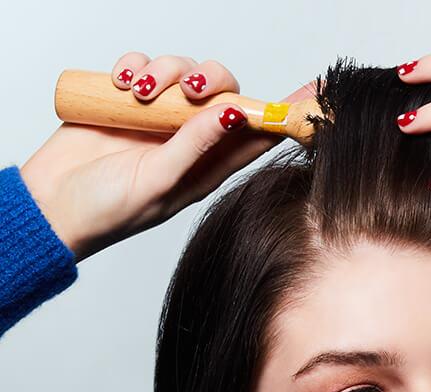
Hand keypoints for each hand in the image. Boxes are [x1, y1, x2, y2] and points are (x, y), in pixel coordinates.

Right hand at [20, 51, 313, 262]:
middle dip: (211, 80)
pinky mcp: (126, 102)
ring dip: (166, 71)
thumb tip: (233, 114)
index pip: (253, 138)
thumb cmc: (106, 211)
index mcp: (206, 167)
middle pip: (221, 93)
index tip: (306, 100)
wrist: (49, 205)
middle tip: (190, 89)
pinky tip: (121, 84)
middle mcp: (187, 140)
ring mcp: (157, 119)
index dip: (278, 118)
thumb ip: (193, 147)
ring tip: (139, 93)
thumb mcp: (157, 183)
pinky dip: (133, 64)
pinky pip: (142, 66)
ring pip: (182, 73)